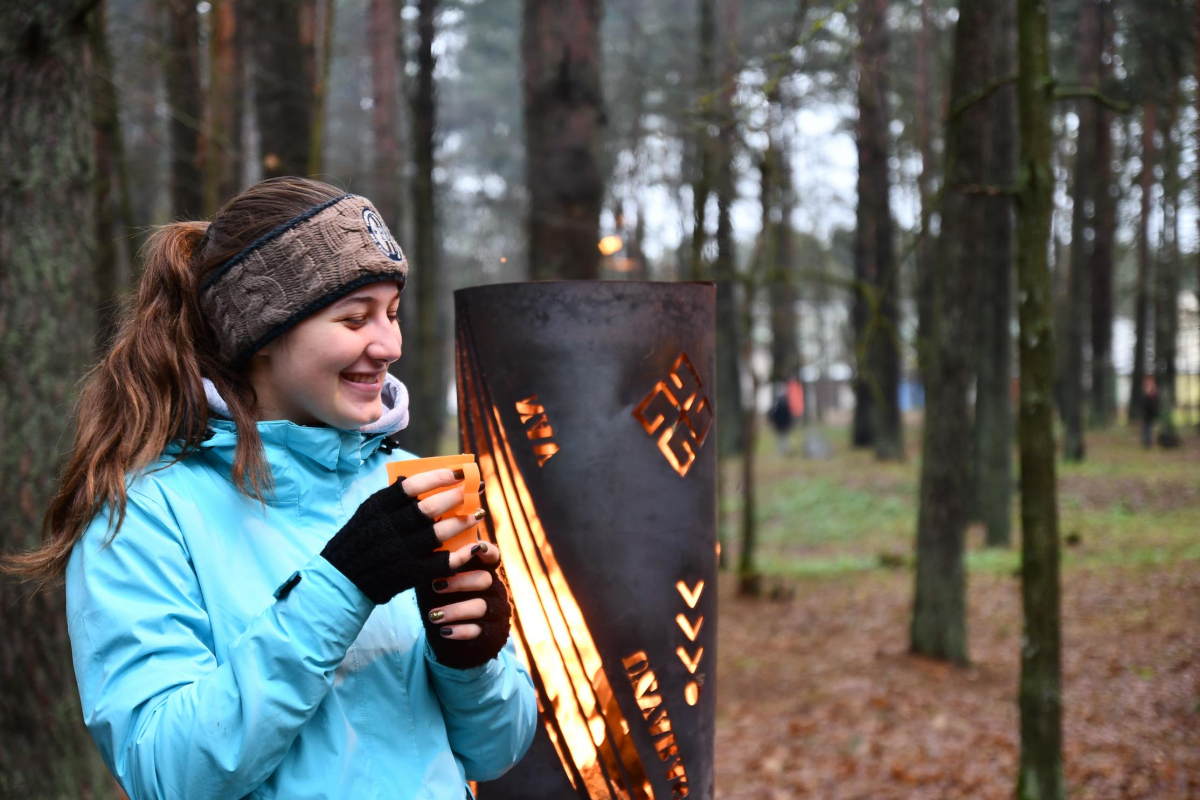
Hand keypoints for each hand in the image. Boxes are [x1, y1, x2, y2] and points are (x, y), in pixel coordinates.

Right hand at [320, 468, 485, 604]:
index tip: (458, 472)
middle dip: (457, 497)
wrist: (343, 580)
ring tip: (477, 514)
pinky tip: (474, 546)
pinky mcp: (408, 574)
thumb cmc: (359, 540)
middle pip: (429, 509)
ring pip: (439, 534)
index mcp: (377, 508)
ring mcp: (399, 552)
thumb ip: (392, 497)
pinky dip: (461, 555)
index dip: (438, 477)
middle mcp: (388, 529)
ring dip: (463, 522)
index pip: (412, 486)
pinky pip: (441, 563)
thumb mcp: (367, 513)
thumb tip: (421, 477)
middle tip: (474, 489)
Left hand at [416, 541, 511, 669]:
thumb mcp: (440, 581)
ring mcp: (494, 611)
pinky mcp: (491, 632)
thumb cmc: (443, 600)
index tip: (476, 547)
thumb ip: (440, 568)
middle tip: (436, 586)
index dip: (488, 551)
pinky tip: (444, 631)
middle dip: (460, 581)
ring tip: (433, 616)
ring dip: (455, 610)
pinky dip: (460, 630)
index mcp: (484, 572)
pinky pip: (478, 630)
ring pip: (480, 606)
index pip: (492, 557)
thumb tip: (427, 554)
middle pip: (485, 579)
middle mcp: (494, 589)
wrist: (449, 633)